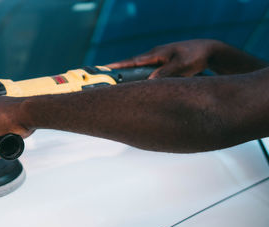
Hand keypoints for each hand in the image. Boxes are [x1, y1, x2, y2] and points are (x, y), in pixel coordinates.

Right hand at [106, 39, 223, 78]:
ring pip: (140, 70)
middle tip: (105, 79)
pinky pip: (149, 73)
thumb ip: (165, 73)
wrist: (210, 51)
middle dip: (119, 71)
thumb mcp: (181, 65)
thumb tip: (149, 82)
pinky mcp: (164, 66)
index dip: (118, 65)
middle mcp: (155, 56)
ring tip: (118, 86)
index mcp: (156, 54)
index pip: (133, 61)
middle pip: (133, 65)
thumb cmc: (196, 56)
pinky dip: (141, 78)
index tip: (104, 69)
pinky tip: (138, 87)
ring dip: (130, 76)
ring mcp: (159, 61)